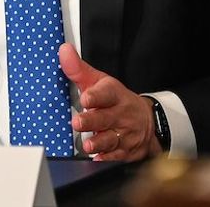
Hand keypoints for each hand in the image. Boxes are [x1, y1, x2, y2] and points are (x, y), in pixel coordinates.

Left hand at [59, 42, 160, 160]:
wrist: (145, 119)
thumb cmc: (115, 99)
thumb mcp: (99, 82)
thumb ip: (78, 69)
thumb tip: (63, 51)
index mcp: (114, 94)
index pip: (106, 94)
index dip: (96, 96)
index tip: (86, 98)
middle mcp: (120, 114)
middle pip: (106, 118)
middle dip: (92, 121)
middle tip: (78, 123)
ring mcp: (124, 133)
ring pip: (112, 139)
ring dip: (100, 142)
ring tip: (88, 145)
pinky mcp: (126, 150)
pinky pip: (118, 156)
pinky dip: (108, 158)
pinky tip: (99, 159)